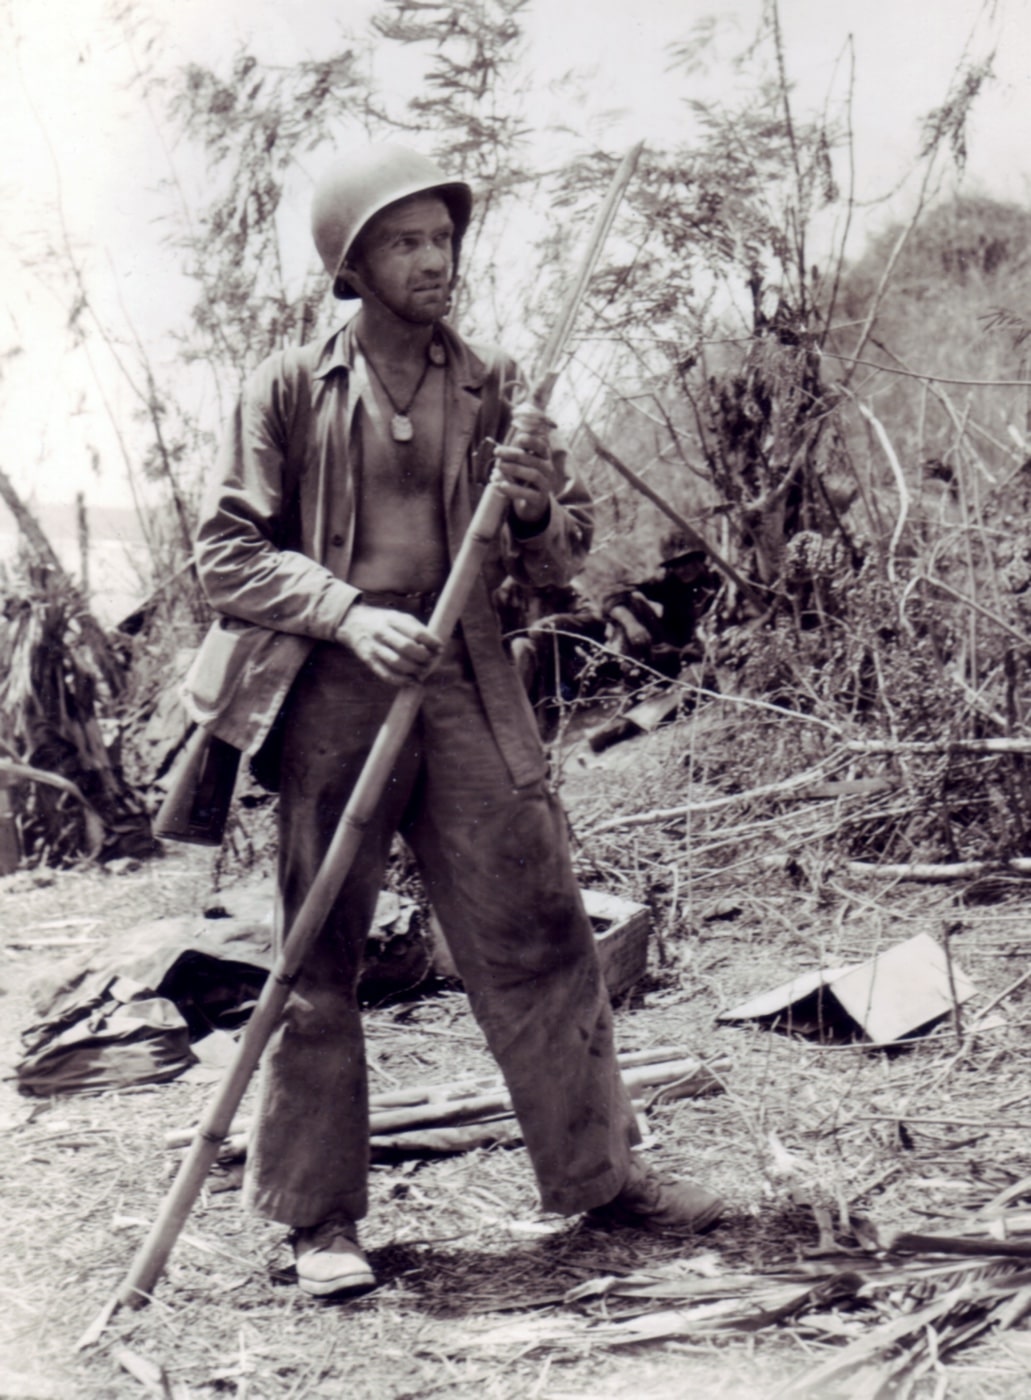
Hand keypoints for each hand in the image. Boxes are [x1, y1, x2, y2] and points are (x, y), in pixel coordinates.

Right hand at [336, 604, 442, 685]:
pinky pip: (385, 674)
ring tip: (421, 672)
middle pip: (406, 647)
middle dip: (422, 657)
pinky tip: (411, 682)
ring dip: (413, 670)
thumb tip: (436, 647)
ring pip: (396, 662)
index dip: (431, 643)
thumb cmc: (382, 621)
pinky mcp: (368, 660)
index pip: (416, 632)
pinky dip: (400, 681)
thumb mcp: (398, 617)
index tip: (440, 649)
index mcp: (392, 619)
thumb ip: (416, 629)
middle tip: (429, 661)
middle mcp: (382, 632)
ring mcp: (374, 647)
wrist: (352, 623)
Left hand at [492, 405, 555, 525]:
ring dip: (514, 469)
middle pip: (533, 460)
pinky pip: (527, 493)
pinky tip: (500, 485)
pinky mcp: (539, 499)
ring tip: (498, 466)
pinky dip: (512, 489)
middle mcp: (548, 470)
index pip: (542, 447)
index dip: (532, 441)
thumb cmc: (525, 480)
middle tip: (497, 452)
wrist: (533, 505)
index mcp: (544, 458)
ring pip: (533, 474)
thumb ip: (515, 453)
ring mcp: (545, 485)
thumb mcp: (521, 464)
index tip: (518, 438)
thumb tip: (502, 441)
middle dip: (514, 454)